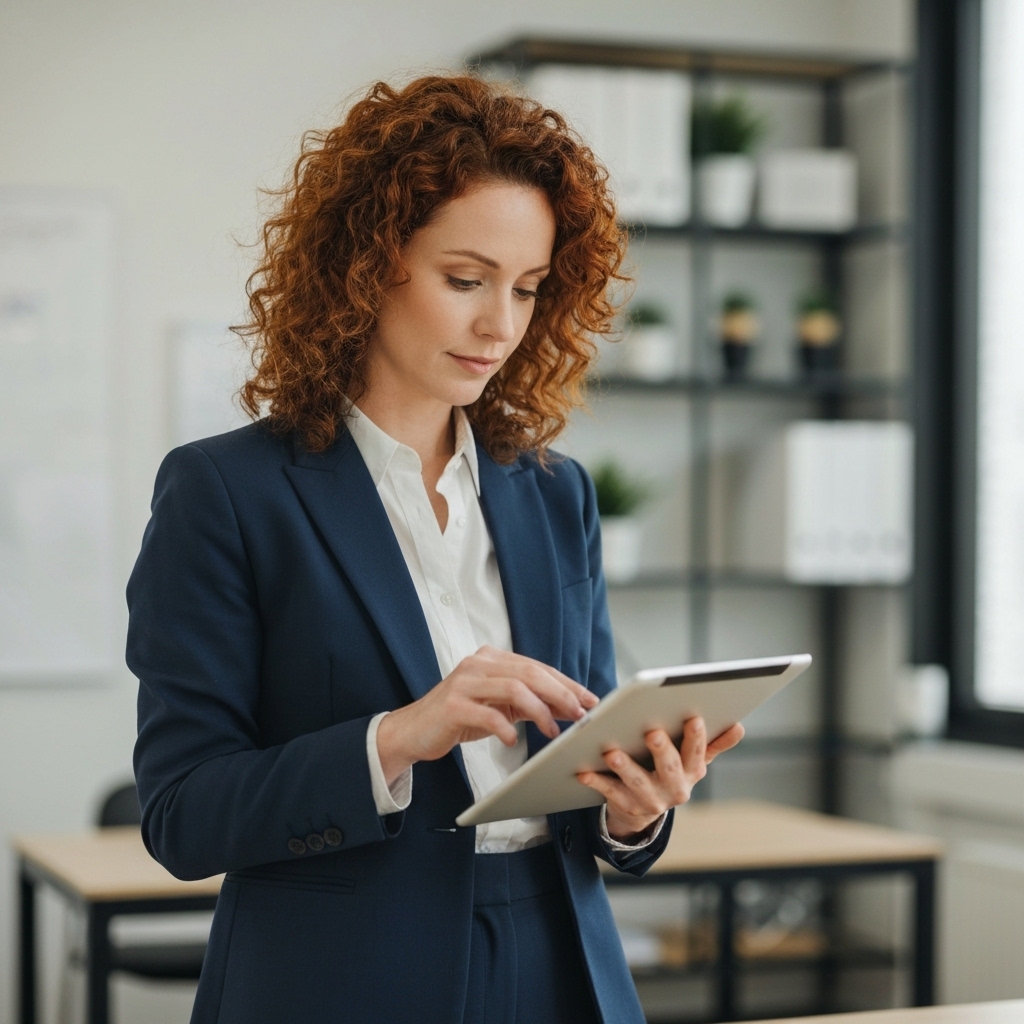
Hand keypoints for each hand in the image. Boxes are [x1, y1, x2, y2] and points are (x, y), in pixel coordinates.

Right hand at [376, 646, 598, 785]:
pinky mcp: (452, 705)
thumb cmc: (460, 717)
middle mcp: (478, 663)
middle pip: (529, 673)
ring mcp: (464, 682)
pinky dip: (506, 728)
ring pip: (513, 688)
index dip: (566, 683)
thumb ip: (528, 702)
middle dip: (560, 694)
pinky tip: (515, 741)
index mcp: (491, 659)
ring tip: (552, 731)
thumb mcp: (498, 706)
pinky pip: (488, 714)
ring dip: (539, 711)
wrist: (414, 730)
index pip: (537, 667)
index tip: (589, 700)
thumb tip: (569, 708)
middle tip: (580, 715)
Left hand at [577, 717, 744, 840]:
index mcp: (692, 772)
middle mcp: (675, 789)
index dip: (697, 737)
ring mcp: (650, 800)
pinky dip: (597, 781)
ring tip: (612, 752)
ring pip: (637, 783)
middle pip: (669, 768)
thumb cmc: (669, 770)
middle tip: (652, 732)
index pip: (697, 753)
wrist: (643, 810)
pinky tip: (584, 770)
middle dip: (661, 751)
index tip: (693, 717)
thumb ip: (714, 743)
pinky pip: (610, 793)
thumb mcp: (693, 760)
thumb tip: (739, 726)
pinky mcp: (626, 806)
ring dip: (625, 767)